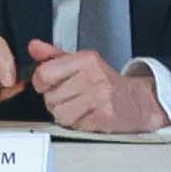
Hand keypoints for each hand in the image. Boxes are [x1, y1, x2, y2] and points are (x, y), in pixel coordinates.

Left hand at [26, 44, 165, 133]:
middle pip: (49, 97)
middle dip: (56, 101)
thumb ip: (54, 56)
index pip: (44, 73)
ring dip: (66, 114)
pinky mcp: (104, 115)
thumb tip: (34, 47)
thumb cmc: (105, 83)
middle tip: (72, 97)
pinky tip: (89, 115)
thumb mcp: (80, 63)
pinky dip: (78, 123)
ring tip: (80, 107)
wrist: (136, 101)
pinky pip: (74, 124)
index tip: (50, 85)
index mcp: (86, 59)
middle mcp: (93, 75)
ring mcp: (100, 95)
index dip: (41, 83)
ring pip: (59, 113)